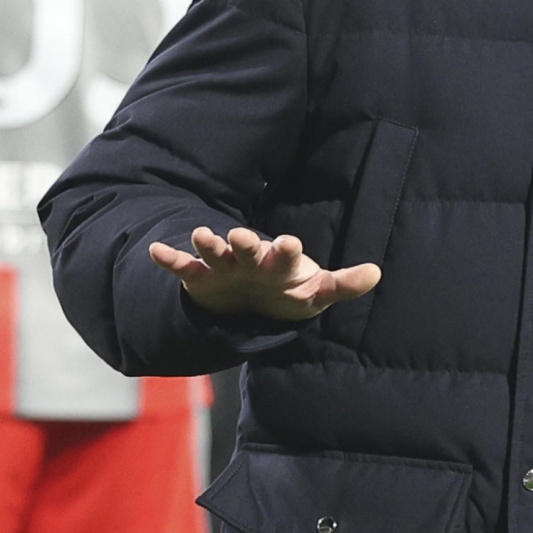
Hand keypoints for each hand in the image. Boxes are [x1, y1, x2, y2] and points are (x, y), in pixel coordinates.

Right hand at [150, 226, 380, 320]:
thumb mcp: (316, 292)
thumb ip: (342, 284)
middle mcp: (252, 260)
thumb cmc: (288, 290)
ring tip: (199, 234)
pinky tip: (156, 251)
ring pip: (215, 253)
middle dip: (246, 243)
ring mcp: (225, 267)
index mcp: (280, 264)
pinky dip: (171, 259)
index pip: (286, 255)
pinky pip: (185, 269)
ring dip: (208, 244)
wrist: (254, 298)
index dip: (288, 250)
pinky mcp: (202, 280)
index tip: (290, 242)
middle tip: (240, 235)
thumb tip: (377, 273)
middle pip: (249, 249)